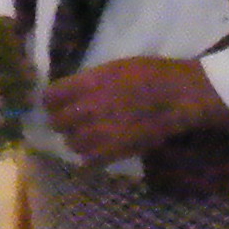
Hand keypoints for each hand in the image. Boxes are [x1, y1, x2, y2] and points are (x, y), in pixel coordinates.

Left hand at [40, 55, 228, 164]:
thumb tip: (71, 93)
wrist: (179, 96)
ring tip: (90, 136)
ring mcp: (100, 132)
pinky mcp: (114, 152)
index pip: (49, 97)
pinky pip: (89, 161)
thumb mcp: (114, 68)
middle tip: (74, 121)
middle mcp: (87, 109)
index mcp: (87, 84)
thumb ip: (88, 81)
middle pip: (56, 122)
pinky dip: (92, 157)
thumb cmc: (151, 74)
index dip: (52, 101)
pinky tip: (101, 150)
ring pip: (71, 143)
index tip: (57, 104)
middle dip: (63, 122)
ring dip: (77, 140)